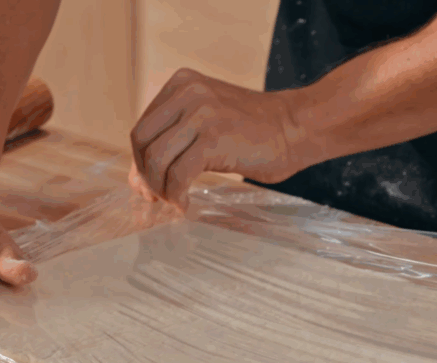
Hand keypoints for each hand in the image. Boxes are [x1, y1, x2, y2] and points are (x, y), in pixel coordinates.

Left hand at [130, 69, 305, 209]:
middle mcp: (188, 93)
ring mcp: (200, 115)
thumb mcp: (210, 121)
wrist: (297, 128)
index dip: (140, 160)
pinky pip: (179, 175)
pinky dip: (177, 195)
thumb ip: (176, 140)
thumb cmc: (258, 131)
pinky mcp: (213, 140)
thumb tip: (139, 180)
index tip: (150, 185)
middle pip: (141, 142)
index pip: (143, 127)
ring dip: (160, 188)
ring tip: (175, 201)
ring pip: (156, 160)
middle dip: (145, 175)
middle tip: (158, 197)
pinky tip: (186, 204)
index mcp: (183, 83)